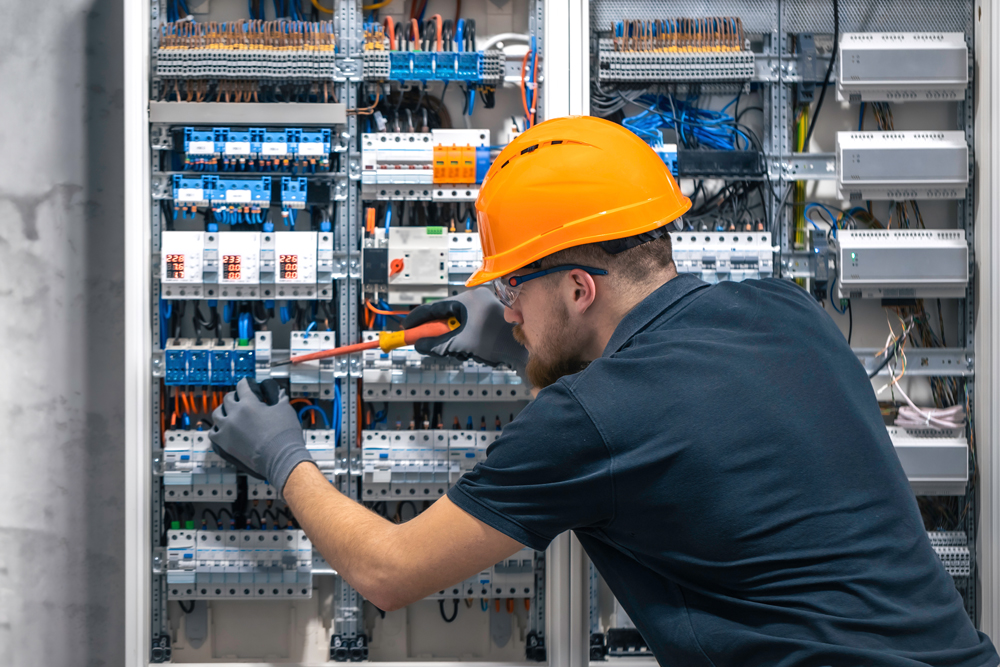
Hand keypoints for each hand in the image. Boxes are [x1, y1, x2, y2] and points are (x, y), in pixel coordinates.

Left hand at [208, 378, 314, 494]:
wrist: (281, 458)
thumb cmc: (284, 435)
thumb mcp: (285, 410)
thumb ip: (280, 398)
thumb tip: (280, 392)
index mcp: (249, 403)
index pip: (242, 386)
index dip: (246, 383)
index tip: (248, 385)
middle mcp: (234, 414)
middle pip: (228, 399)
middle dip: (235, 397)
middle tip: (241, 399)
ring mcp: (227, 429)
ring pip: (217, 414)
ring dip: (223, 411)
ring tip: (230, 413)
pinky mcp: (224, 443)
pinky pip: (213, 432)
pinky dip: (217, 429)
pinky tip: (223, 429)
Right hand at [402, 287, 528, 377]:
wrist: (522, 350)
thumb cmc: (497, 341)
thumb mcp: (460, 343)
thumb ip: (436, 345)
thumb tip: (420, 345)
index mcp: (468, 299)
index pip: (435, 307)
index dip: (418, 319)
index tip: (407, 327)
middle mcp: (475, 301)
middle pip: (445, 319)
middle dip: (439, 335)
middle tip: (430, 346)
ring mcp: (482, 312)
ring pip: (456, 328)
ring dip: (454, 343)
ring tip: (464, 352)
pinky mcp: (487, 323)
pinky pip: (467, 332)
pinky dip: (464, 344)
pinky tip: (473, 352)